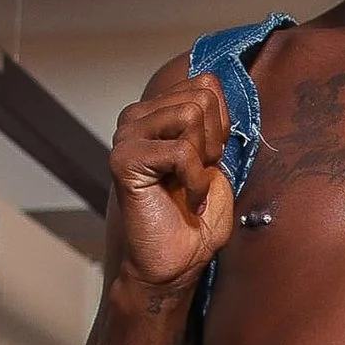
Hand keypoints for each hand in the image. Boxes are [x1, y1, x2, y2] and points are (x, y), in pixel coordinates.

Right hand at [106, 74, 231, 299]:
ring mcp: (127, 136)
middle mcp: (137, 119)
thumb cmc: (194, 219)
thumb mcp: (217, 160)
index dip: (221, 126)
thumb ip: (214, 120)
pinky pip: (181, 150)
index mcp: (157, 114)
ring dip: (202, 159)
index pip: (205, 84)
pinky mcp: (124, 159)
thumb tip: (211, 81)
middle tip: (197, 176)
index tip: (207, 162)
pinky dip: (195, 181)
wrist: (175, 264)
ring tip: (188, 185)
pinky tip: (185, 199)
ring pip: (191, 114)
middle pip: (201, 96)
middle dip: (214, 141)